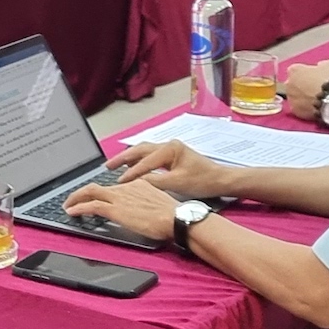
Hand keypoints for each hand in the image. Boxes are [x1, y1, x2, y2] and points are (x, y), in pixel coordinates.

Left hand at [62, 178, 179, 240]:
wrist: (176, 218)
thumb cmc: (173, 216)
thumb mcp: (157, 204)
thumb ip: (145, 204)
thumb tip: (140, 212)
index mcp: (137, 183)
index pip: (113, 185)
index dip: (101, 191)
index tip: (94, 196)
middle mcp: (126, 186)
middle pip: (98, 186)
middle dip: (82, 193)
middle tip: (73, 199)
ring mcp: (119, 197)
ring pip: (90, 192)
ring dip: (76, 199)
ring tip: (68, 205)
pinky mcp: (115, 209)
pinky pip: (91, 205)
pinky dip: (79, 207)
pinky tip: (72, 212)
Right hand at [104, 139, 234, 196]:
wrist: (220, 180)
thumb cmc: (202, 181)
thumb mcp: (177, 183)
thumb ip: (155, 181)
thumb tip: (136, 183)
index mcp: (170, 149)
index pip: (144, 162)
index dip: (131, 173)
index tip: (119, 182)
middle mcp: (169, 145)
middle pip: (140, 150)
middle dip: (123, 158)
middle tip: (108, 166)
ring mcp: (171, 149)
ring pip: (144, 151)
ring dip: (130, 158)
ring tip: (115, 166)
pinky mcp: (173, 156)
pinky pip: (151, 156)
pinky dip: (139, 162)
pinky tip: (133, 169)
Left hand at [283, 62, 328, 119]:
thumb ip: (321, 65)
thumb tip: (320, 67)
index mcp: (294, 70)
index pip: (297, 70)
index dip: (306, 73)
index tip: (314, 76)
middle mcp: (288, 84)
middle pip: (294, 83)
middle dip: (302, 85)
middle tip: (315, 88)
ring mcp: (291, 98)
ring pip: (295, 96)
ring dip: (303, 97)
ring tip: (317, 99)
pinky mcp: (295, 111)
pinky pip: (299, 108)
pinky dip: (306, 108)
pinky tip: (316, 107)